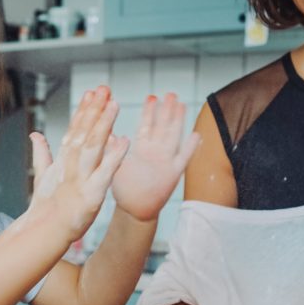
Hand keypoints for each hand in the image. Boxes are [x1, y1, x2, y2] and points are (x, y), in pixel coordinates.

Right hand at [29, 86, 128, 240]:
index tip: (92, 93)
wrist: (44, 234)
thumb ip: (42, 154)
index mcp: (62, 162)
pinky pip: (105, 173)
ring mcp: (80, 180)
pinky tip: (125, 142)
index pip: (74, 130)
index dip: (83, 111)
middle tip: (104, 88)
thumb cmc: (47, 209)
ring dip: (103, 125)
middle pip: (83, 133)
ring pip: (92, 146)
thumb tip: (36, 134)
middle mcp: (71, 167)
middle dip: (94, 110)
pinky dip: (115, 157)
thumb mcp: (44, 178)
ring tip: (114, 104)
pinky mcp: (91, 195)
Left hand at [111, 93, 200, 220]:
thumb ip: (113, 150)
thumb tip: (106, 133)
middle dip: (166, 111)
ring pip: (173, 138)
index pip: (146, 126)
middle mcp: (155, 153)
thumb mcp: (116, 167)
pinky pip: (183, 159)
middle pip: (163, 128)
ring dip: (178, 122)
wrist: (136, 211)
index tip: (152, 97)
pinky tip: (196, 136)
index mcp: (142, 150)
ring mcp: (166, 162)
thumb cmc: (126, 190)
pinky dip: (190, 148)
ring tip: (181, 105)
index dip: (149, 112)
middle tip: (170, 94)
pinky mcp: (174, 174)